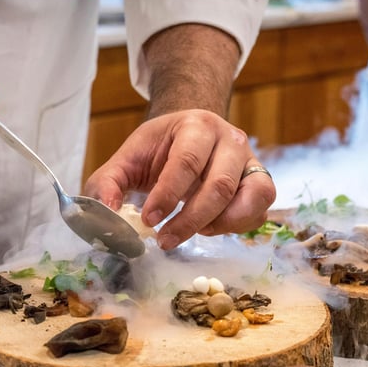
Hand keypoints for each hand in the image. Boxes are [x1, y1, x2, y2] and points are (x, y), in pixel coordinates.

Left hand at [83, 109, 275, 250]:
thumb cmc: (160, 149)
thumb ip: (108, 183)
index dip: (168, 195)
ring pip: (250, 198)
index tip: (149, 220)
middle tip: (165, 240)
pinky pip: (259, 211)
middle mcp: (231, 140)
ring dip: (219, 225)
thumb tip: (106, 214)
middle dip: (190, 220)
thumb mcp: (128, 159)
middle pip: (219, 185)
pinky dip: (236, 227)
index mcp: (197, 125)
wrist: (192, 135)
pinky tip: (210, 227)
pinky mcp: (261, 183)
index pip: (186, 162)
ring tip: (193, 232)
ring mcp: (251, 161)